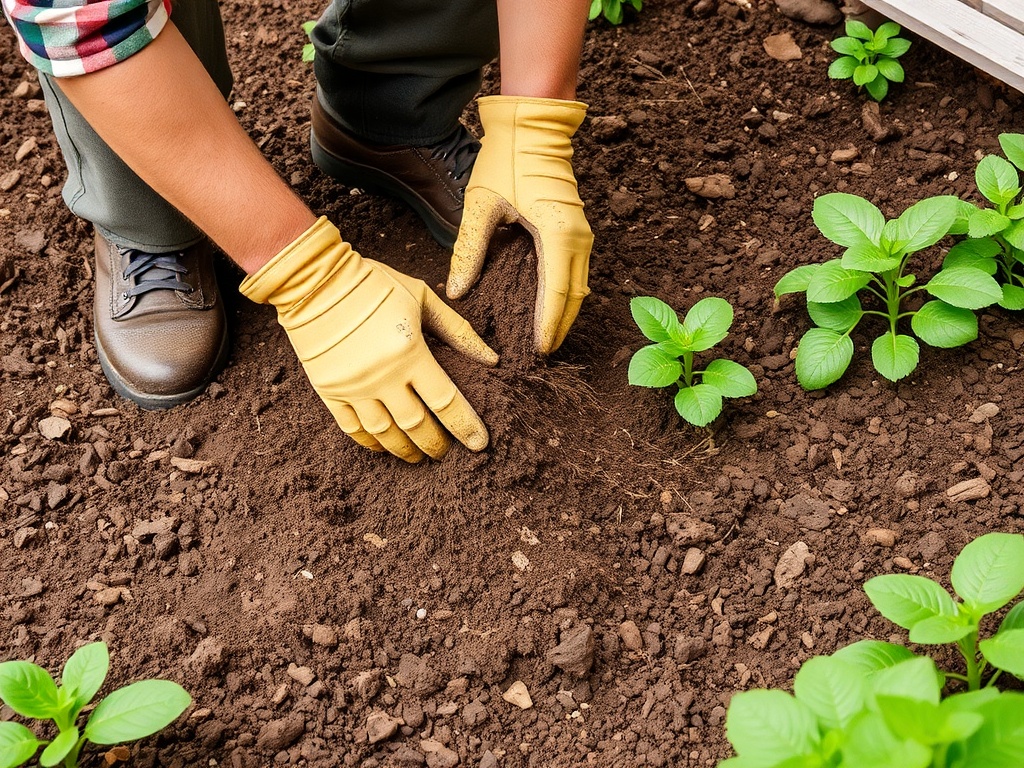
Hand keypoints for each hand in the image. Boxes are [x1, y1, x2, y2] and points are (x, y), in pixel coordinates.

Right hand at [240, 217, 497, 461]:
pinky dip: (370, 442)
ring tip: (417, 456)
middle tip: (445, 453)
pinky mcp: (328, 389)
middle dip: (435, 444)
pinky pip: (351, 428)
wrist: (313, 279)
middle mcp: (382, 376)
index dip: (465, 426)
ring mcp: (353, 386)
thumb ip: (458, 330)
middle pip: (416, 425)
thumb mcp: (422, 296)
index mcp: (409, 352)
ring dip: (404, 450)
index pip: (445, 401)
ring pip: (384, 433)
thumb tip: (491, 359)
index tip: (479, 444)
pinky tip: (383, 446)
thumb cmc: (374, 284)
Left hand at [447, 96, 592, 354]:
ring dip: (565, 313)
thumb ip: (469, 249)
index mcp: (557, 234)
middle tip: (543, 354)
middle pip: (575, 296)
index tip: (540, 351)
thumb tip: (457, 290)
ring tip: (547, 337)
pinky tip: (549, 307)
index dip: (549, 325)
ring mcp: (581, 232)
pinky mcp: (576, 227)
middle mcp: (577, 237)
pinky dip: (565, 294)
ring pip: (580, 286)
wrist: (533, 124)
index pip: (556, 294)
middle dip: (561, 327)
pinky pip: (576, 271)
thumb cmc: (507, 159)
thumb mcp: (481, 205)